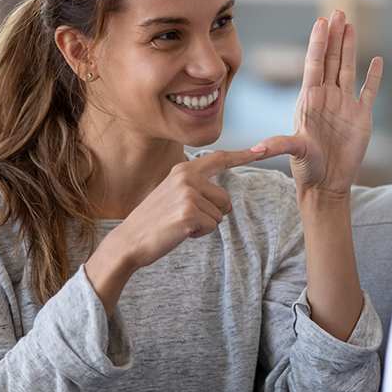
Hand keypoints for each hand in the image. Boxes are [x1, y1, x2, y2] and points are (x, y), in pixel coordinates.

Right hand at [85, 147, 265, 316]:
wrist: (129, 241)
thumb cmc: (154, 222)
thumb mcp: (174, 196)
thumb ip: (201, 192)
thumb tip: (228, 205)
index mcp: (183, 170)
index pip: (218, 159)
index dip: (242, 156)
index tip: (262, 149)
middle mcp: (186, 177)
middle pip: (225, 198)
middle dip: (212, 214)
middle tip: (183, 218)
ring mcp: (188, 194)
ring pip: (220, 215)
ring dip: (204, 225)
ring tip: (179, 224)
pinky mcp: (189, 213)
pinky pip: (212, 226)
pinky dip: (199, 234)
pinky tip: (180, 232)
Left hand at [259, 10, 382, 198]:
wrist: (327, 184)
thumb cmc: (307, 169)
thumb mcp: (293, 153)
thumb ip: (278, 146)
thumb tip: (256, 148)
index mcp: (310, 100)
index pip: (313, 64)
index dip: (317, 42)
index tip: (321, 22)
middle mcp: (327, 97)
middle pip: (331, 59)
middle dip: (334, 35)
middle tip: (338, 12)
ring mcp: (345, 105)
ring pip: (348, 68)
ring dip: (350, 47)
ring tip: (350, 24)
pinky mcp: (362, 116)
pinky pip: (369, 91)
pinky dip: (374, 76)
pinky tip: (377, 60)